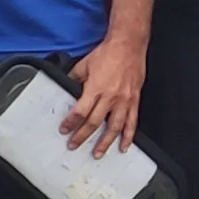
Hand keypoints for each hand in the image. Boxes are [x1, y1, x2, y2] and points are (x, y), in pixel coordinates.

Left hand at [62, 36, 143, 153]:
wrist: (129, 45)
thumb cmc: (108, 52)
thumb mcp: (84, 64)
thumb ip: (75, 78)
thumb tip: (67, 87)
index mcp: (96, 88)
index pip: (80, 112)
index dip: (71, 123)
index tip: (64, 129)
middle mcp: (110, 97)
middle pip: (94, 123)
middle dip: (82, 136)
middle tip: (74, 145)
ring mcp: (124, 100)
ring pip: (114, 127)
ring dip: (105, 143)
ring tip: (98, 153)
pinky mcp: (134, 100)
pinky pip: (132, 122)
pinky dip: (128, 136)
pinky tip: (125, 146)